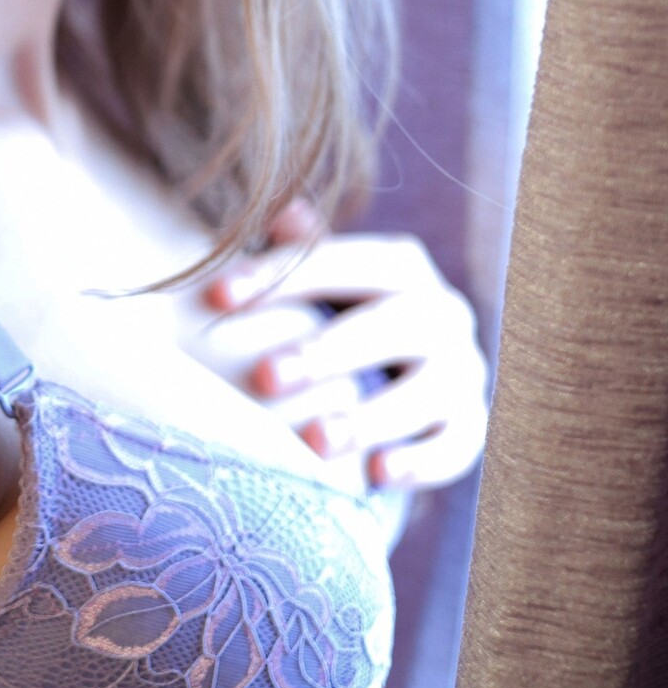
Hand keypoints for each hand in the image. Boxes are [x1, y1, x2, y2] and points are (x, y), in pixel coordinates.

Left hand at [191, 200, 489, 490]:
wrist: (404, 373)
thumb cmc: (339, 315)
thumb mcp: (323, 281)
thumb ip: (303, 250)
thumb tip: (284, 212)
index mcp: (401, 265)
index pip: (342, 261)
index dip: (280, 275)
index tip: (215, 298)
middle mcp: (442, 311)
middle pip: (389, 324)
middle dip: (325, 351)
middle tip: (263, 380)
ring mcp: (462, 369)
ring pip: (427, 391)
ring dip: (371, 415)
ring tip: (315, 442)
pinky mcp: (471, 425)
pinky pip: (456, 446)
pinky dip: (422, 462)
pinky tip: (376, 476)